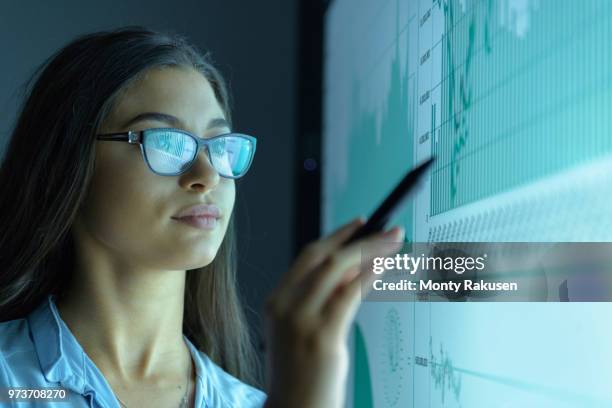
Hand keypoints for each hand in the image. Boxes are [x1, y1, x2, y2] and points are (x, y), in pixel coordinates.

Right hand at [263, 217, 404, 407]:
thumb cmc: (301, 375)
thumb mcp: (301, 329)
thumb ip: (323, 299)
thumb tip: (353, 270)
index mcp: (276, 301)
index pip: (308, 256)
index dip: (337, 236)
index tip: (360, 225)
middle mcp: (284, 306)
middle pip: (324, 256)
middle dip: (360, 238)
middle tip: (388, 232)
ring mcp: (300, 320)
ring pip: (338, 268)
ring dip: (372, 251)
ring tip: (394, 244)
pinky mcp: (321, 336)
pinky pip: (350, 294)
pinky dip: (369, 274)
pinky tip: (384, 267)